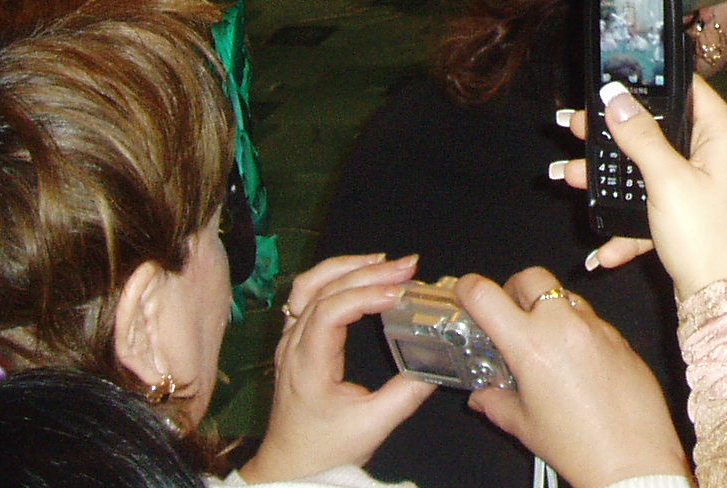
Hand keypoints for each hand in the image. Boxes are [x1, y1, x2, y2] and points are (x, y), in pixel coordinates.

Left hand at [241, 255, 430, 483]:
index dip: (365, 296)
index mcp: (308, 366)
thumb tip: (438, 364)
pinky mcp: (293, 340)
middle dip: (367, 273)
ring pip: (309, 286)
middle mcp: (293, 346)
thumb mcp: (374, 426)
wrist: (291, 465)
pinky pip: (305, 296)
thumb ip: (407, 394)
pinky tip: (357, 273)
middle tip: (407, 267)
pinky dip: (333, 277)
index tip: (399, 293)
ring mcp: (289, 340)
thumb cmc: (327, 449)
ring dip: (346, 268)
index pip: (329, 312)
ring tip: (383, 262)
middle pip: (323, 291)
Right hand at [456, 267, 687, 487]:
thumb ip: (496, 402)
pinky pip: (590, 318)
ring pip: (564, 294)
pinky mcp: (618, 335)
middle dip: (513, 288)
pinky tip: (573, 360)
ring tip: (542, 342)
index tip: (465, 293)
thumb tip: (482, 396)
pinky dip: (575, 328)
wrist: (633, 458)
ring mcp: (595, 326)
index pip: (486, 296)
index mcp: (531, 345)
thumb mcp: (524, 425)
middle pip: (531, 276)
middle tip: (508, 315)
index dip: (468, 289)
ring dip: (548, 308)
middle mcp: (564, 326)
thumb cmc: (581, 446)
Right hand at [560, 76, 726, 294]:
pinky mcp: (702, 219)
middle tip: (576, 128)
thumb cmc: (704, 236)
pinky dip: (636, 223)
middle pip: (665, 135)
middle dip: (617, 139)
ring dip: (615, 182)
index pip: (692, 92)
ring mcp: (715, 191)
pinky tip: (604, 249)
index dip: (654, 84)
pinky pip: (664, 208)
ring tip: (569, 175)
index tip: (615, 83)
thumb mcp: (667, 181)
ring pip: (657, 175)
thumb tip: (617, 98)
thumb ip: (641, 137)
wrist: (723, 305)